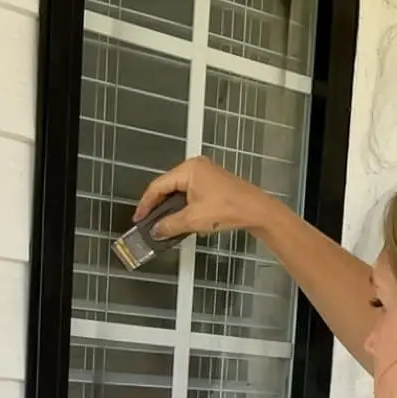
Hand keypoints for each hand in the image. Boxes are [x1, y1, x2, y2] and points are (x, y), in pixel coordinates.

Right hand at [133, 156, 274, 242]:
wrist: (257, 211)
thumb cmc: (227, 210)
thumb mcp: (193, 220)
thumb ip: (170, 225)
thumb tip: (155, 231)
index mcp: (189, 169)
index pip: (158, 186)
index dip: (146, 204)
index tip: (138, 219)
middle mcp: (195, 166)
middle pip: (167, 186)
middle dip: (157, 205)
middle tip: (147, 222)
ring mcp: (205, 173)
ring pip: (179, 190)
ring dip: (170, 207)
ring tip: (160, 223)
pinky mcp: (213, 182)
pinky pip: (190, 192)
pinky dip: (182, 205)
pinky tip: (178, 218)